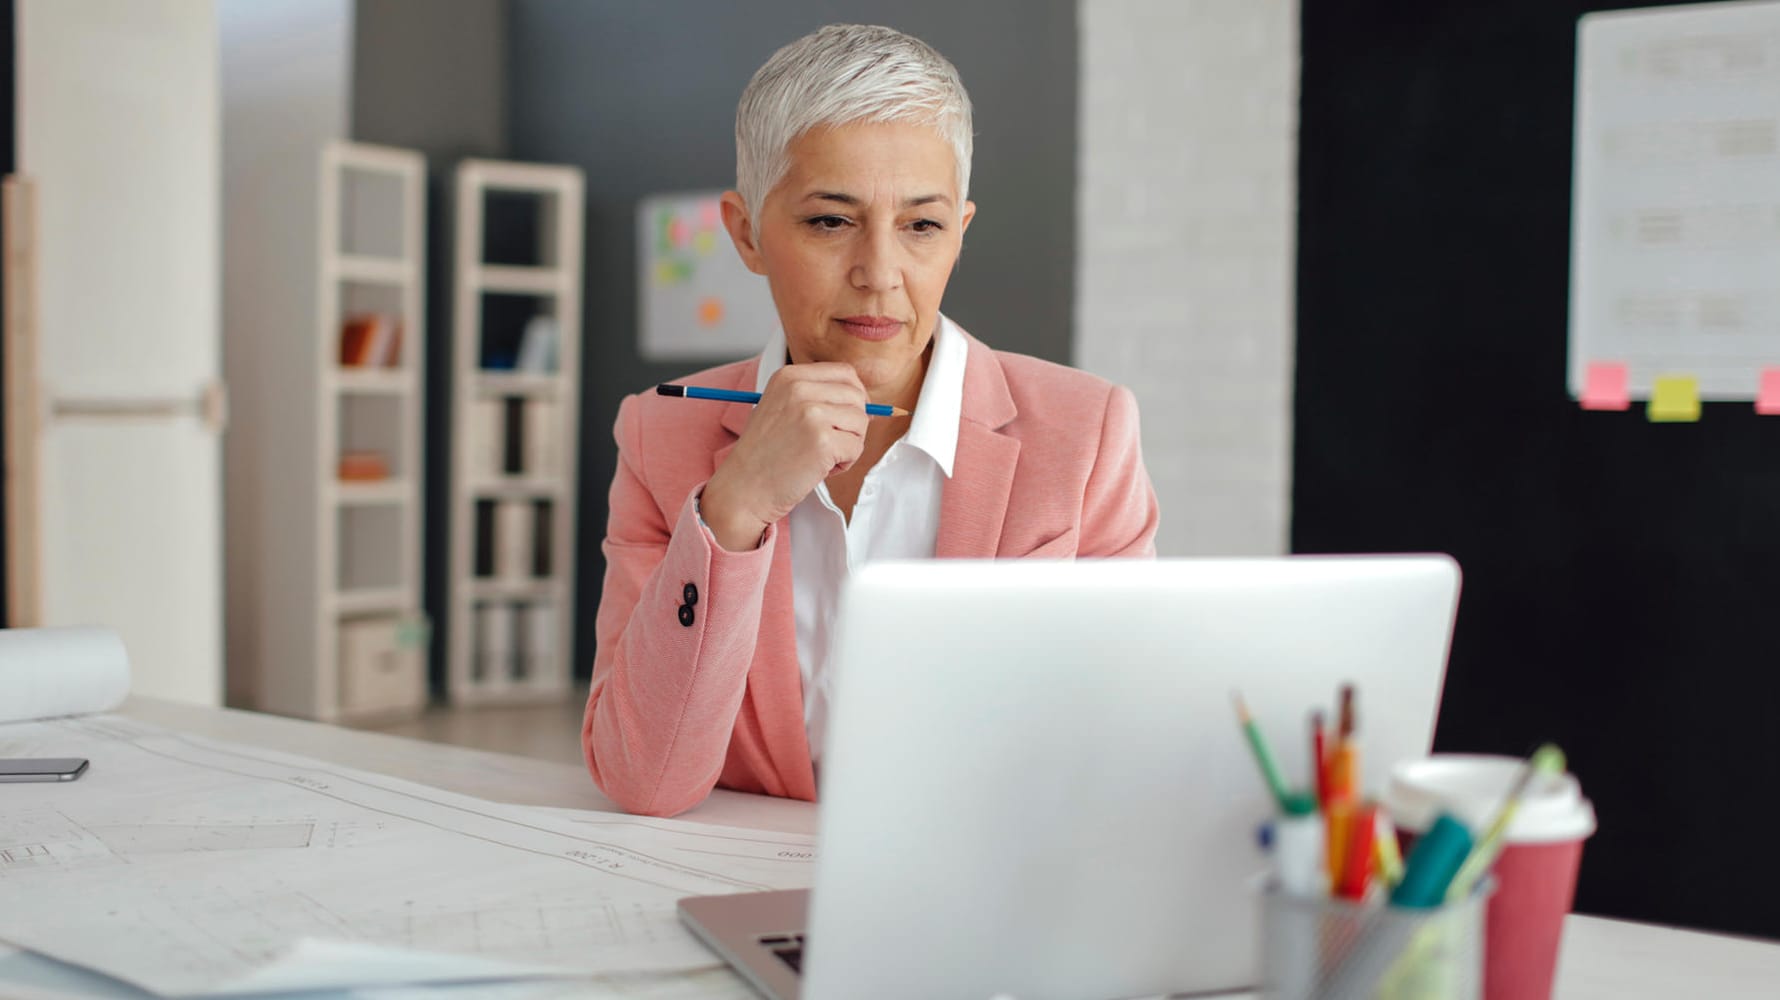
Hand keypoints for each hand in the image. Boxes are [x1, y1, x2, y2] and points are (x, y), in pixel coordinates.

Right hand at [700, 364, 868, 550]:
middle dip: (853, 423)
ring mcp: (811, 413)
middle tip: (831, 443)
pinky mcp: (822, 441)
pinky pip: (856, 448)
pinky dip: (844, 463)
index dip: (854, 396)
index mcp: (789, 376)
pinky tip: (819, 468)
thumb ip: (816, 397)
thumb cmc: (765, 455)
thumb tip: (864, 401)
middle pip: (856, 396)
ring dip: (849, 444)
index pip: (844, 372)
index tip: (847, 416)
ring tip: (821, 456)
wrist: (744, 489)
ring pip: (860, 422)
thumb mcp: (782, 409)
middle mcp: (799, 388)